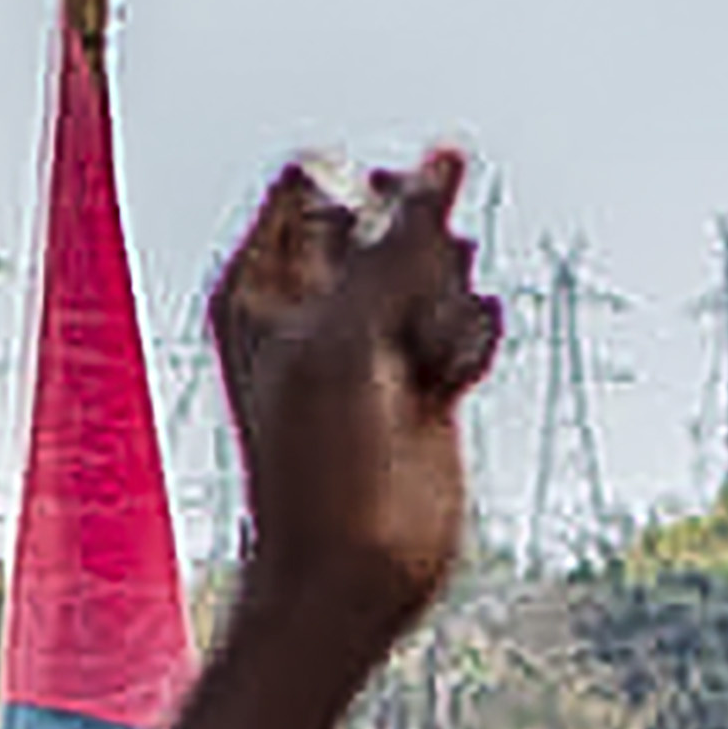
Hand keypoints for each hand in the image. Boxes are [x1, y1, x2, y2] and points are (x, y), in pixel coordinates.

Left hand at [194, 145, 493, 633]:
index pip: (318, 179)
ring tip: (422, 361)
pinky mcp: (423, 372)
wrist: (352, 572)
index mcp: (258, 280)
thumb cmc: (318, 463)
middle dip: (415, 252)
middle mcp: (311, 301)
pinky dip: (469, 341)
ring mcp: (370, 335)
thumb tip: (446, 156)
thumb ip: (397, 242)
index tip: (374, 252)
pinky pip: (469, 315)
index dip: (361, 199)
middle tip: (401, 319)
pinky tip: (449, 385)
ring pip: (439, 262)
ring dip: (446, 301)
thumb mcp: (343, 337)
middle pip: (392, 212)